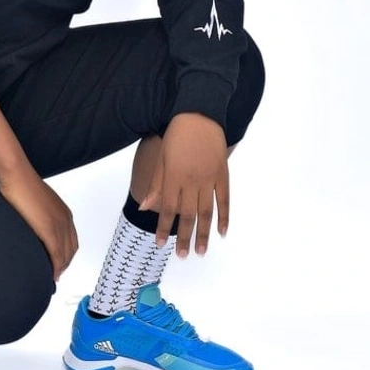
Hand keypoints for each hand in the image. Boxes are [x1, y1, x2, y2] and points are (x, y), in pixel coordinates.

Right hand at [0, 169, 78, 282]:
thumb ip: (41, 215)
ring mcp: (59, 224)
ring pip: (65, 255)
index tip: (58, 264)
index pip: (71, 240)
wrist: (16, 176)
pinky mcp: (49, 230)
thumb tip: (34, 224)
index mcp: (64, 212)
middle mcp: (65, 219)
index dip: (66, 255)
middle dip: (64, 264)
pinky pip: (57, 254)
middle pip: (71, 250)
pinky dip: (55, 267)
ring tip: (50, 276)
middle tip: (54, 274)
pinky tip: (50, 273)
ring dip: (60, 268)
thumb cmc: (22, 185)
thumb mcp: (37, 202)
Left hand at [138, 112, 228, 258]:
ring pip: (207, 212)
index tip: (160, 244)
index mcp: (173, 176)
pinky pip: (224, 199)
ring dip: (204, 234)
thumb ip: (156, 184)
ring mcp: (209, 177)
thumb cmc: (176, 134)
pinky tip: (221, 232)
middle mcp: (191, 180)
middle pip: (188, 215)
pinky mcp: (222, 173)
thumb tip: (145, 207)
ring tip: (201, 252)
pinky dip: (224, 217)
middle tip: (182, 256)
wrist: (199, 113)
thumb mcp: (161, 157)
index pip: (167, 209)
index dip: (163, 227)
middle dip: (184, 238)